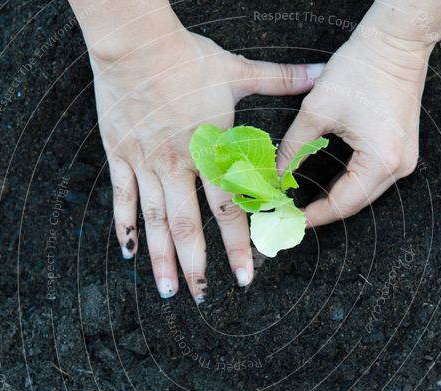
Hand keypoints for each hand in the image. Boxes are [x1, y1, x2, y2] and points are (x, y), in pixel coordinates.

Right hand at [91, 29, 321, 300]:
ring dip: (162, 258)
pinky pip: (122, 198)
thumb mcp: (237, 70)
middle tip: (206, 298)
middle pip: (190, 225)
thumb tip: (319, 71)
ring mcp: (146, 162)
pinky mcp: (121, 155)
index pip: (229, 208)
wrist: (135, 42)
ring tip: (168, 291)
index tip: (247, 276)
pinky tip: (131, 254)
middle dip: (198, 265)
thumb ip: (281, 78)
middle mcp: (178, 164)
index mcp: (210, 150)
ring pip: (155, 220)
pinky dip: (126, 227)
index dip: (239, 244)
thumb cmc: (188, 57)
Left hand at [277, 31, 432, 226]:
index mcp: (380, 160)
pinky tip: (328, 186)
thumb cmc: (360, 69)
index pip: (343, 204)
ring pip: (365, 193)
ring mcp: (404, 159)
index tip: (291, 219)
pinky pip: (373, 178)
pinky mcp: (402, 150)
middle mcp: (398, 166)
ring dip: (337, 198)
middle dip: (324, 211)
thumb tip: (277, 175)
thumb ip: (293, 148)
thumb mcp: (315, 111)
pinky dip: (350, 184)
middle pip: (356, 203)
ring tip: (306, 203)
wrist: (395, 43)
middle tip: (294, 214)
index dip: (315, 216)